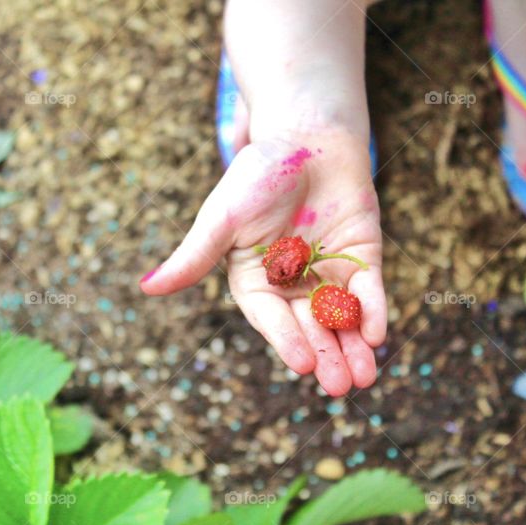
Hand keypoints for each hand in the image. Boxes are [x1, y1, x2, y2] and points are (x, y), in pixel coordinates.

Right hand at [140, 131, 385, 395]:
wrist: (307, 138)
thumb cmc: (257, 174)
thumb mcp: (222, 217)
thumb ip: (195, 255)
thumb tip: (147, 288)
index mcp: (257, 283)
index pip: (272, 320)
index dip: (288, 340)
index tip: (303, 364)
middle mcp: (293, 288)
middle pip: (311, 329)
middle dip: (326, 357)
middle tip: (340, 386)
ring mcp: (330, 277)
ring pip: (342, 321)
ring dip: (353, 349)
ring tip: (364, 378)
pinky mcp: (361, 262)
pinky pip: (369, 293)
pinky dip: (374, 313)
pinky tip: (378, 334)